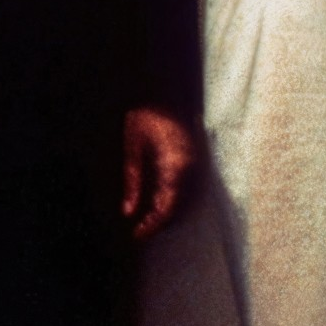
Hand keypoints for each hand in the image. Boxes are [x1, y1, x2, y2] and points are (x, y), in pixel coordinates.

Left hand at [122, 107, 193, 240]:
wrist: (167, 89)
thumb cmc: (147, 114)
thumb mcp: (133, 146)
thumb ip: (132, 180)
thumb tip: (128, 212)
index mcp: (175, 167)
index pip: (167, 208)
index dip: (152, 226)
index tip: (136, 235)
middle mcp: (191, 170)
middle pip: (178, 209)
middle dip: (158, 222)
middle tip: (138, 229)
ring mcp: (197, 165)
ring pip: (184, 201)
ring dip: (166, 212)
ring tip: (145, 218)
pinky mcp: (195, 160)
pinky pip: (186, 189)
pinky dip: (172, 199)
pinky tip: (157, 199)